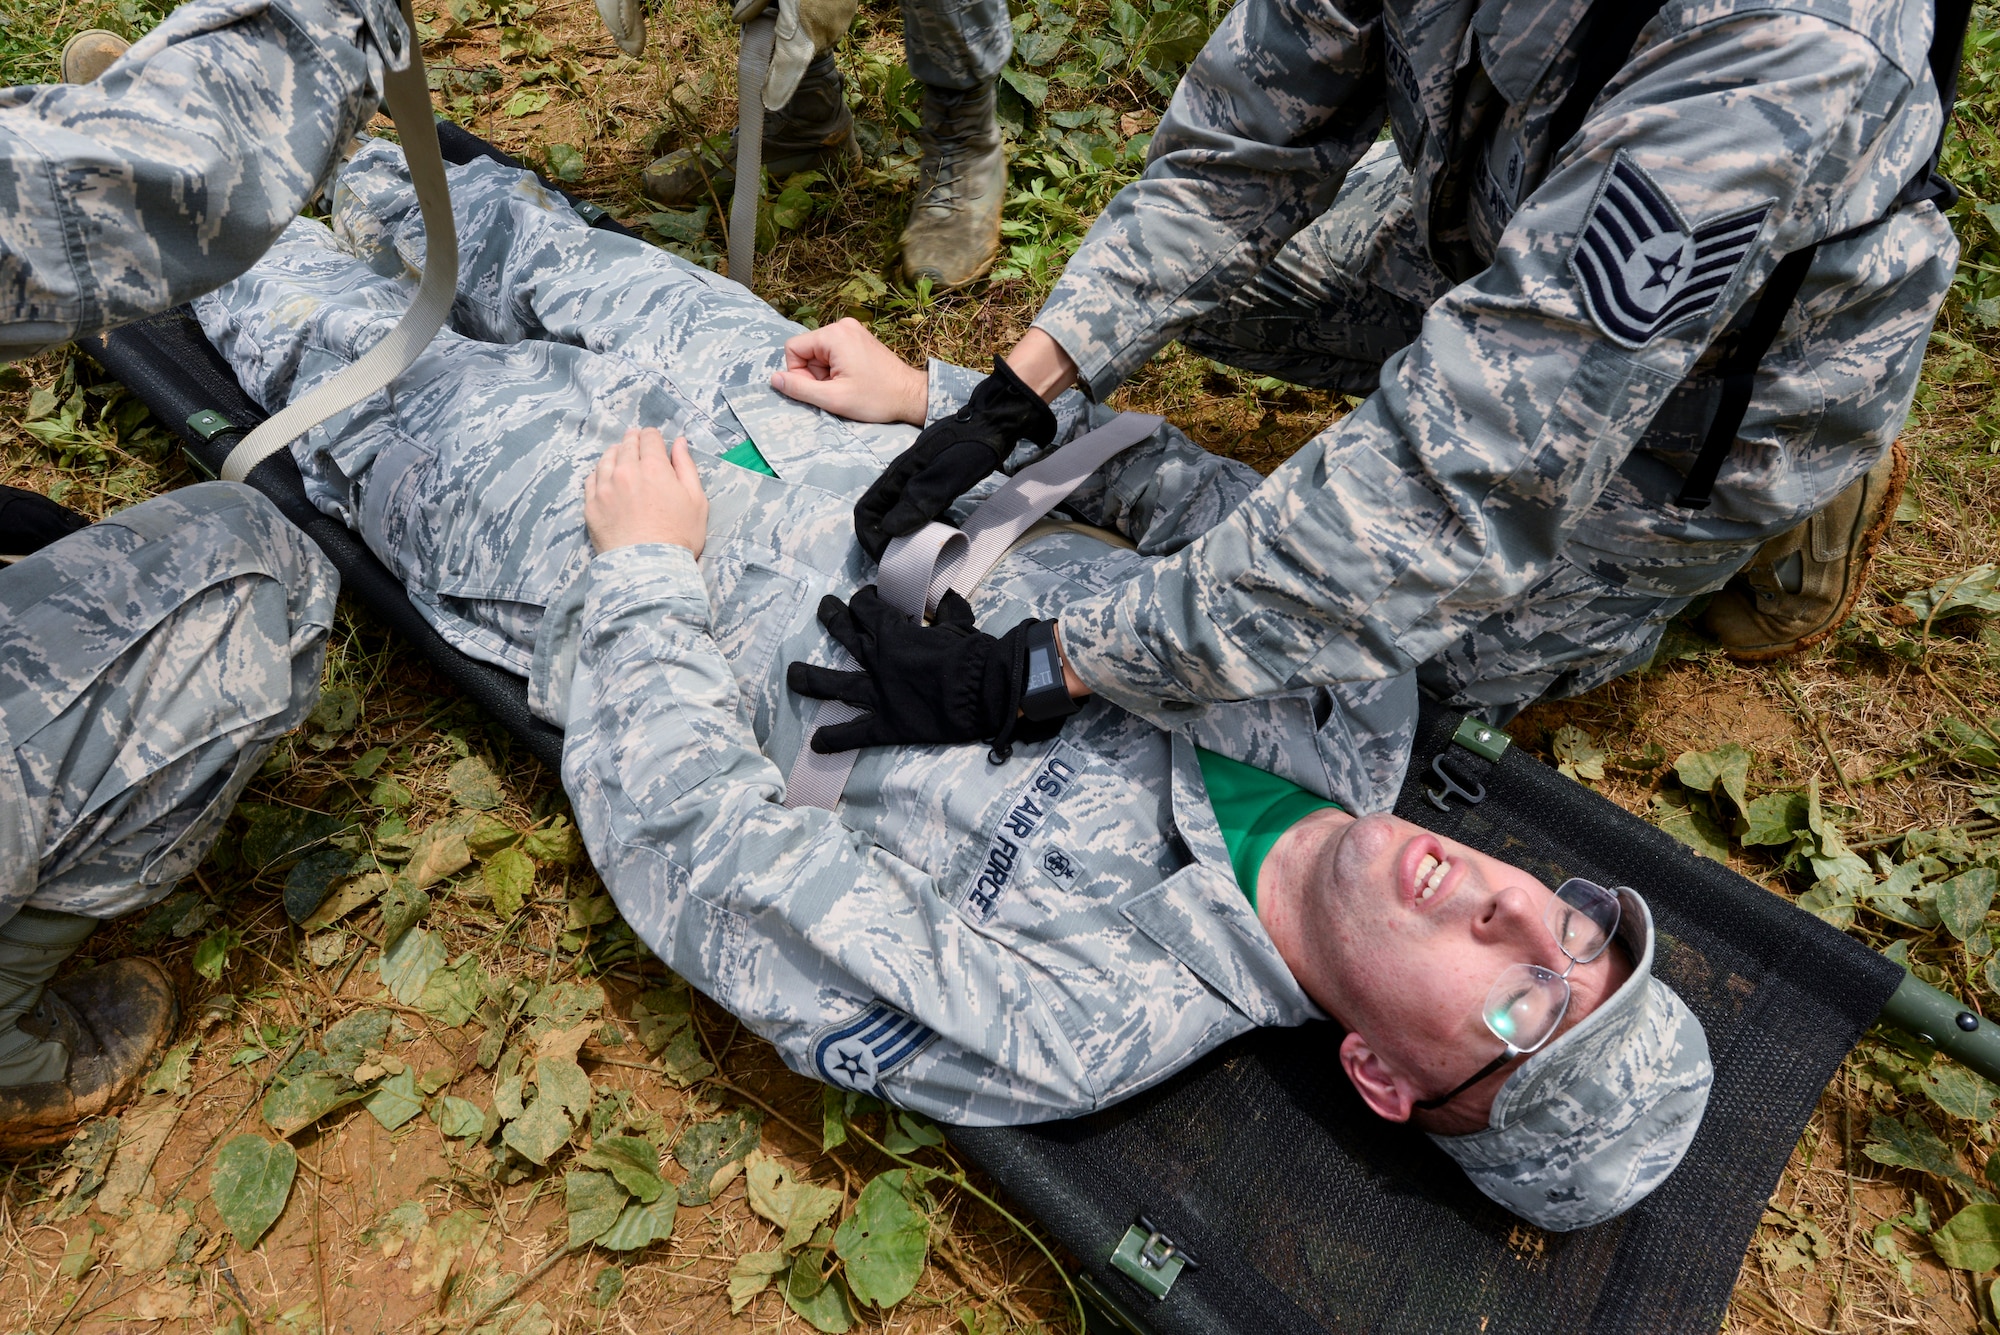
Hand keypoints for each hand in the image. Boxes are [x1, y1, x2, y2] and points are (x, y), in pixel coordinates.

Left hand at [584, 428, 708, 557]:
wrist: (649, 567)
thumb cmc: (679, 536)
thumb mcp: (696, 500)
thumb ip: (686, 467)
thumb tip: (680, 443)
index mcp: (654, 467)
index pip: (649, 437)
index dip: (653, 437)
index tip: (655, 443)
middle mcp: (626, 471)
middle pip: (626, 444)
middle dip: (634, 441)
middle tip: (637, 445)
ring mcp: (605, 488)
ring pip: (606, 458)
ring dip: (615, 454)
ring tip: (621, 460)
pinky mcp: (591, 505)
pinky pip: (591, 479)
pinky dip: (599, 474)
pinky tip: (607, 479)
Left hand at [734, 0, 858, 108]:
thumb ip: (755, 1)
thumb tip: (738, 19)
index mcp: (805, 25)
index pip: (789, 66)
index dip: (779, 86)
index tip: (769, 102)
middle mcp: (824, 32)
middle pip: (798, 53)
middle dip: (784, 51)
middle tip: (772, 36)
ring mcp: (838, 27)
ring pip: (812, 41)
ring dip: (799, 35)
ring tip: (794, 10)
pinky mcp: (845, 19)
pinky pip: (824, 30)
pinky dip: (812, 25)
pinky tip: (807, 6)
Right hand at [770, 318, 927, 424]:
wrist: (911, 396)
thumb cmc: (876, 398)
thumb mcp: (833, 398)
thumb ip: (799, 388)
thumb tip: (774, 379)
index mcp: (834, 334)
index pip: (793, 348)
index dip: (798, 372)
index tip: (819, 388)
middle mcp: (843, 325)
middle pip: (807, 350)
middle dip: (815, 373)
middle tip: (836, 389)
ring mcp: (853, 330)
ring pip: (819, 353)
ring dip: (826, 373)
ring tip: (847, 385)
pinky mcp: (859, 338)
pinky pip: (833, 352)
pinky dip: (837, 368)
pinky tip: (853, 380)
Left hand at [787, 587, 1063, 752]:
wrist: (982, 691)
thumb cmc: (972, 654)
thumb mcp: (959, 621)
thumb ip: (945, 608)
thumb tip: (943, 595)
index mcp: (892, 632)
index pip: (865, 606)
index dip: (864, 598)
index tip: (869, 597)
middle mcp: (876, 660)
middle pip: (843, 633)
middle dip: (832, 617)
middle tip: (826, 609)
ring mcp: (876, 694)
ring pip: (832, 684)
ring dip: (809, 679)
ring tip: (792, 676)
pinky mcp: (885, 725)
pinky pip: (854, 734)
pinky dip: (834, 740)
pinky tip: (816, 744)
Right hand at [851, 358, 1057, 560]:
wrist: (995, 420)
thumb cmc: (973, 447)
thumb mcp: (947, 476)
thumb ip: (919, 501)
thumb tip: (889, 529)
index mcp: (898, 475)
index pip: (866, 512)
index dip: (871, 538)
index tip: (888, 559)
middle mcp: (902, 476)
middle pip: (880, 514)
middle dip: (889, 541)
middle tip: (910, 558)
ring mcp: (917, 476)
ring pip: (900, 512)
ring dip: (908, 533)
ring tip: (928, 547)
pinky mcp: (933, 477)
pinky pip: (919, 506)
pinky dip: (926, 522)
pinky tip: (944, 526)